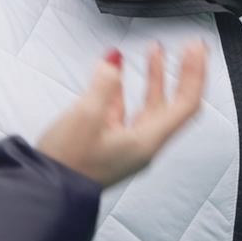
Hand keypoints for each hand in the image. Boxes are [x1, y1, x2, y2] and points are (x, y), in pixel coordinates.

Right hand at [35, 42, 207, 186]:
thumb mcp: (86, 116)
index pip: (185, 104)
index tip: (196, 49)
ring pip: (149, 105)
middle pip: (173, 104)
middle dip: (181, 71)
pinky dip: (124, 89)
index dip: (194, 73)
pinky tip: (116, 74)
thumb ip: (104, 84)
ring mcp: (126, 144)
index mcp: (146, 141)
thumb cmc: (67, 166)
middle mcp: (142, 144)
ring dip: (155, 76)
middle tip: (189, 47)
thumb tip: (114, 60)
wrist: (45, 193)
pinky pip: (125, 111)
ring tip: (154, 50)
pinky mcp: (108, 144)